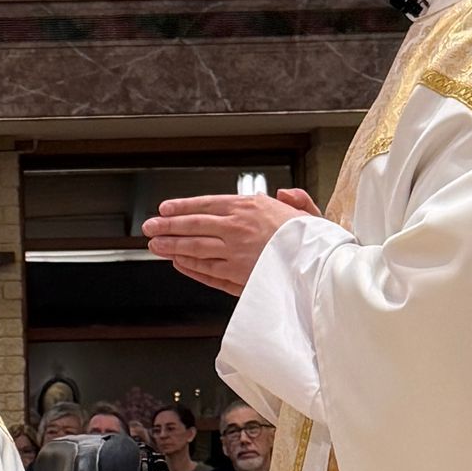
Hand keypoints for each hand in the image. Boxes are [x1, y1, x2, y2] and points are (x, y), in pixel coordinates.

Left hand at [143, 189, 319, 295]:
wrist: (322, 268)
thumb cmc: (316, 243)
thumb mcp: (309, 212)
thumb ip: (294, 200)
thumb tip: (283, 193)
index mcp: (251, 207)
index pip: (207, 204)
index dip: (183, 207)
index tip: (166, 209)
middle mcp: (238, 228)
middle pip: (194, 226)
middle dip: (168, 227)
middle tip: (149, 227)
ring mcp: (235, 254)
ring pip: (195, 248)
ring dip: (172, 246)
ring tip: (155, 245)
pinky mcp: (236, 277)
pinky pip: (207, 271)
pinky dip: (190, 267)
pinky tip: (179, 264)